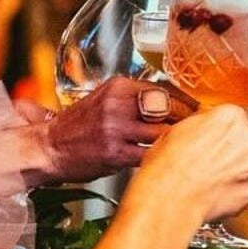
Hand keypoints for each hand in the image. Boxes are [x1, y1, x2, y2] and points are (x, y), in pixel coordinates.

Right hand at [33, 77, 186, 182]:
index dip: (184, 102)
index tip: (196, 111)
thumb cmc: (81, 125)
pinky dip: (161, 159)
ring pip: (163, 134)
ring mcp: (116, 129)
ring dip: (176, 142)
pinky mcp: (114, 153)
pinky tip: (166, 161)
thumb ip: (135, 99)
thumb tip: (174, 102)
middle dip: (186, 121)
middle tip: (197, 130)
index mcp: (118, 87)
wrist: (50, 147)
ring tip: (185, 147)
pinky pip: (150, 156)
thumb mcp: (106, 99)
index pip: (163, 90)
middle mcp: (117, 104)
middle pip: (168, 110)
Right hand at [137, 104, 247, 223]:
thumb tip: (203, 129)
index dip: (221, 130)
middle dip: (231, 148)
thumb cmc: (170, 165)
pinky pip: (247, 185)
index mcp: (230, 116)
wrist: (172, 197)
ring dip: (235, 168)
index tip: (213, 138)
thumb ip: (202, 124)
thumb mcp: (178, 129)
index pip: (235, 118)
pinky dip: (235, 188)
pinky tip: (215, 190)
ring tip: (210, 176)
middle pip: (246, 139)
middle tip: (209, 158)